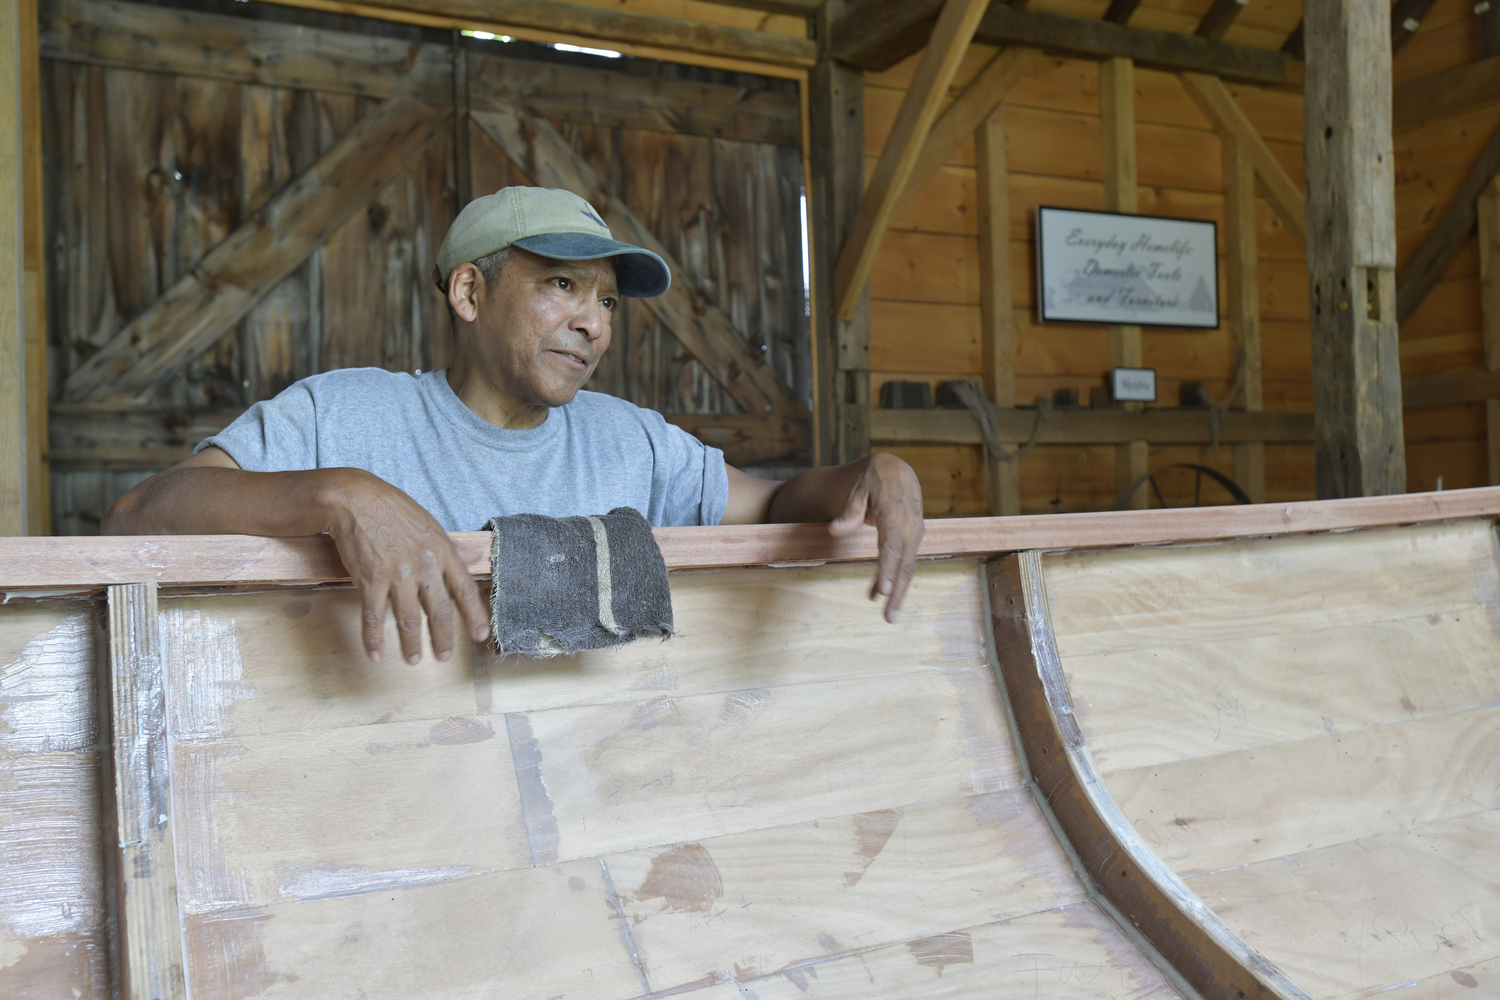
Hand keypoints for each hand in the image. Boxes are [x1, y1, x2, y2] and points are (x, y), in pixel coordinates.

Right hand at [320, 469, 490, 662]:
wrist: (355, 499)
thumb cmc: (393, 510)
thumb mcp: (429, 525)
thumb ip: (450, 547)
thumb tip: (474, 558)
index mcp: (442, 551)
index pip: (465, 589)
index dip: (474, 616)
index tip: (480, 635)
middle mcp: (423, 565)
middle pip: (439, 611)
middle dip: (443, 638)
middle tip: (444, 657)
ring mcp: (397, 574)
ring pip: (408, 619)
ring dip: (411, 644)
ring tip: (413, 660)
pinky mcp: (370, 579)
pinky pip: (373, 617)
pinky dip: (373, 639)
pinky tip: (375, 654)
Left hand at [827, 452, 924, 622]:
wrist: (897, 471)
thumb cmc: (873, 480)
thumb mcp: (858, 490)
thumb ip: (848, 512)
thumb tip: (834, 530)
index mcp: (896, 512)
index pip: (892, 545)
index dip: (888, 569)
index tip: (883, 590)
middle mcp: (910, 525)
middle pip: (904, 563)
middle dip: (897, 591)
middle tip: (888, 617)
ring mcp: (915, 533)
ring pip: (908, 567)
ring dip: (899, 592)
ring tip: (889, 616)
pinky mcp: (913, 539)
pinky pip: (905, 562)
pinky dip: (895, 580)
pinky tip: (879, 594)